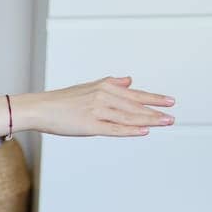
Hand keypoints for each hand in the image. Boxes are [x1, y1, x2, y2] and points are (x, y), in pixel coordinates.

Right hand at [33, 76, 175, 137]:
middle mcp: (103, 96)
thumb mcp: (88, 87)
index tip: (169, 102)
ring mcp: (97, 111)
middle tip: (172, 115)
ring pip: (128, 116)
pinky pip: (114, 128)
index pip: (134, 94)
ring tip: (165, 122)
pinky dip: (130, 129)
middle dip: (155, 110)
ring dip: (149, 120)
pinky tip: (143, 131)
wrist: (40, 108)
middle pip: (135, 105)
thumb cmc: (62, 101)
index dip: (153, 98)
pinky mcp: (89, 125)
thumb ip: (111, 84)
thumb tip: (129, 80)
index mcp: (104, 87)